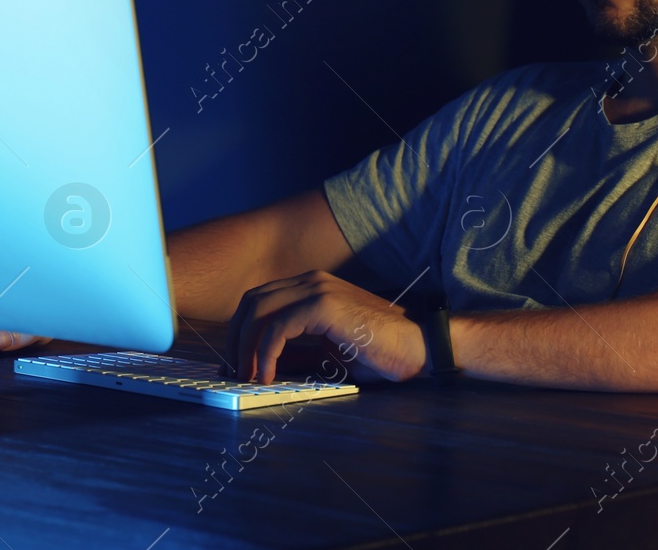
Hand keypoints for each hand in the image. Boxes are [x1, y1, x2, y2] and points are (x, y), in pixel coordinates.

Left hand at [225, 270, 427, 384]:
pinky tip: (267, 374)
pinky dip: (265, 352)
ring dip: (245, 347)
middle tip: (234, 372)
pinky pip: (278, 327)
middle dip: (235, 338)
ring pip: (258, 312)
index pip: (259, 302)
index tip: (235, 364)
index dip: (240, 332)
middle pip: (251, 303)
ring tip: (247, 377)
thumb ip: (299, 354)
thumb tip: (263, 368)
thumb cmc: (383, 353)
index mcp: (312, 288)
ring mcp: (318, 289)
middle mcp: (311, 281)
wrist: (422, 347)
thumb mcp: (330, 355)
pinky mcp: (325, 305)